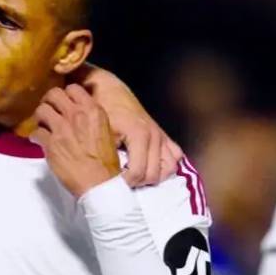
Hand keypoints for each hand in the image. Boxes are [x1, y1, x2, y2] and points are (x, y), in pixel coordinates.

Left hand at [31, 86, 119, 197]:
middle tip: (49, 110)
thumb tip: (79, 113)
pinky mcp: (50, 144)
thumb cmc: (105, 162)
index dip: (65, 94)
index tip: (63, 101)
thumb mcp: (105, 131)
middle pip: (53, 94)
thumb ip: (91, 118)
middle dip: (49, 101)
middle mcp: (76, 115)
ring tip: (43, 126)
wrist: (99, 183)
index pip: (73, 88)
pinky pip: (36, 132)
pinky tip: (40, 142)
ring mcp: (62, 128)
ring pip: (41, 110)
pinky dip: (36, 137)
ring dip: (40, 118)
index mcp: (93, 110)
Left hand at [76, 67, 183, 186]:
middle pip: (154, 175)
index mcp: (139, 134)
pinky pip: (175, 156)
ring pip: (168, 168)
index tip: (112, 184)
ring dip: (153, 176)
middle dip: (138, 183)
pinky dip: (165, 165)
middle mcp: (154, 135)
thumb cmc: (101, 109)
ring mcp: (161, 134)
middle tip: (122, 183)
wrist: (108, 89)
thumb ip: (108, 153)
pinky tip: (150, 167)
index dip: (125, 184)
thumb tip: (109, 178)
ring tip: (136, 177)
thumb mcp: (99, 131)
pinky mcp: (163, 134)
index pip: (138, 172)